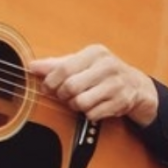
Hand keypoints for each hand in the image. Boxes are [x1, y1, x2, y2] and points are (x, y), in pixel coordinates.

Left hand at [29, 44, 158, 125]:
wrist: (135, 85)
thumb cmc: (102, 72)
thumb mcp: (82, 63)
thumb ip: (56, 64)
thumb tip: (32, 66)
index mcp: (95, 52)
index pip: (65, 68)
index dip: (51, 81)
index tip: (47, 87)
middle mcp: (108, 66)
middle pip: (71, 87)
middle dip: (62, 95)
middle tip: (64, 95)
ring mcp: (116, 85)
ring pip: (81, 102)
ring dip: (75, 105)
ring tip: (79, 100)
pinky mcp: (120, 102)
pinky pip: (92, 114)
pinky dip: (88, 113)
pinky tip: (93, 106)